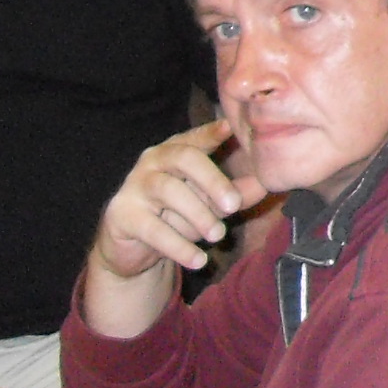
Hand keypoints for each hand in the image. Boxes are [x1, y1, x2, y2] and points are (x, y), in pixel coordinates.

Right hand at [91, 120, 267, 283]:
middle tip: (233, 205)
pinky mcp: (121, 216)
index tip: (230, 128)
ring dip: (198, 214)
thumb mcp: (209, 204)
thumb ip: (235, 193)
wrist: (134, 248)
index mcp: (176, 151)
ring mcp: (134, 186)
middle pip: (185, 159)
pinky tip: (199, 260)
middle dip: (213, 181)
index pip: (195, 138)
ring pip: (169, 191)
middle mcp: (153, 161)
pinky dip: (179, 246)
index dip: (210, 133)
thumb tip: (266, 184)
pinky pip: (153, 229)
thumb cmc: (178, 214)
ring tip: (219, 235)